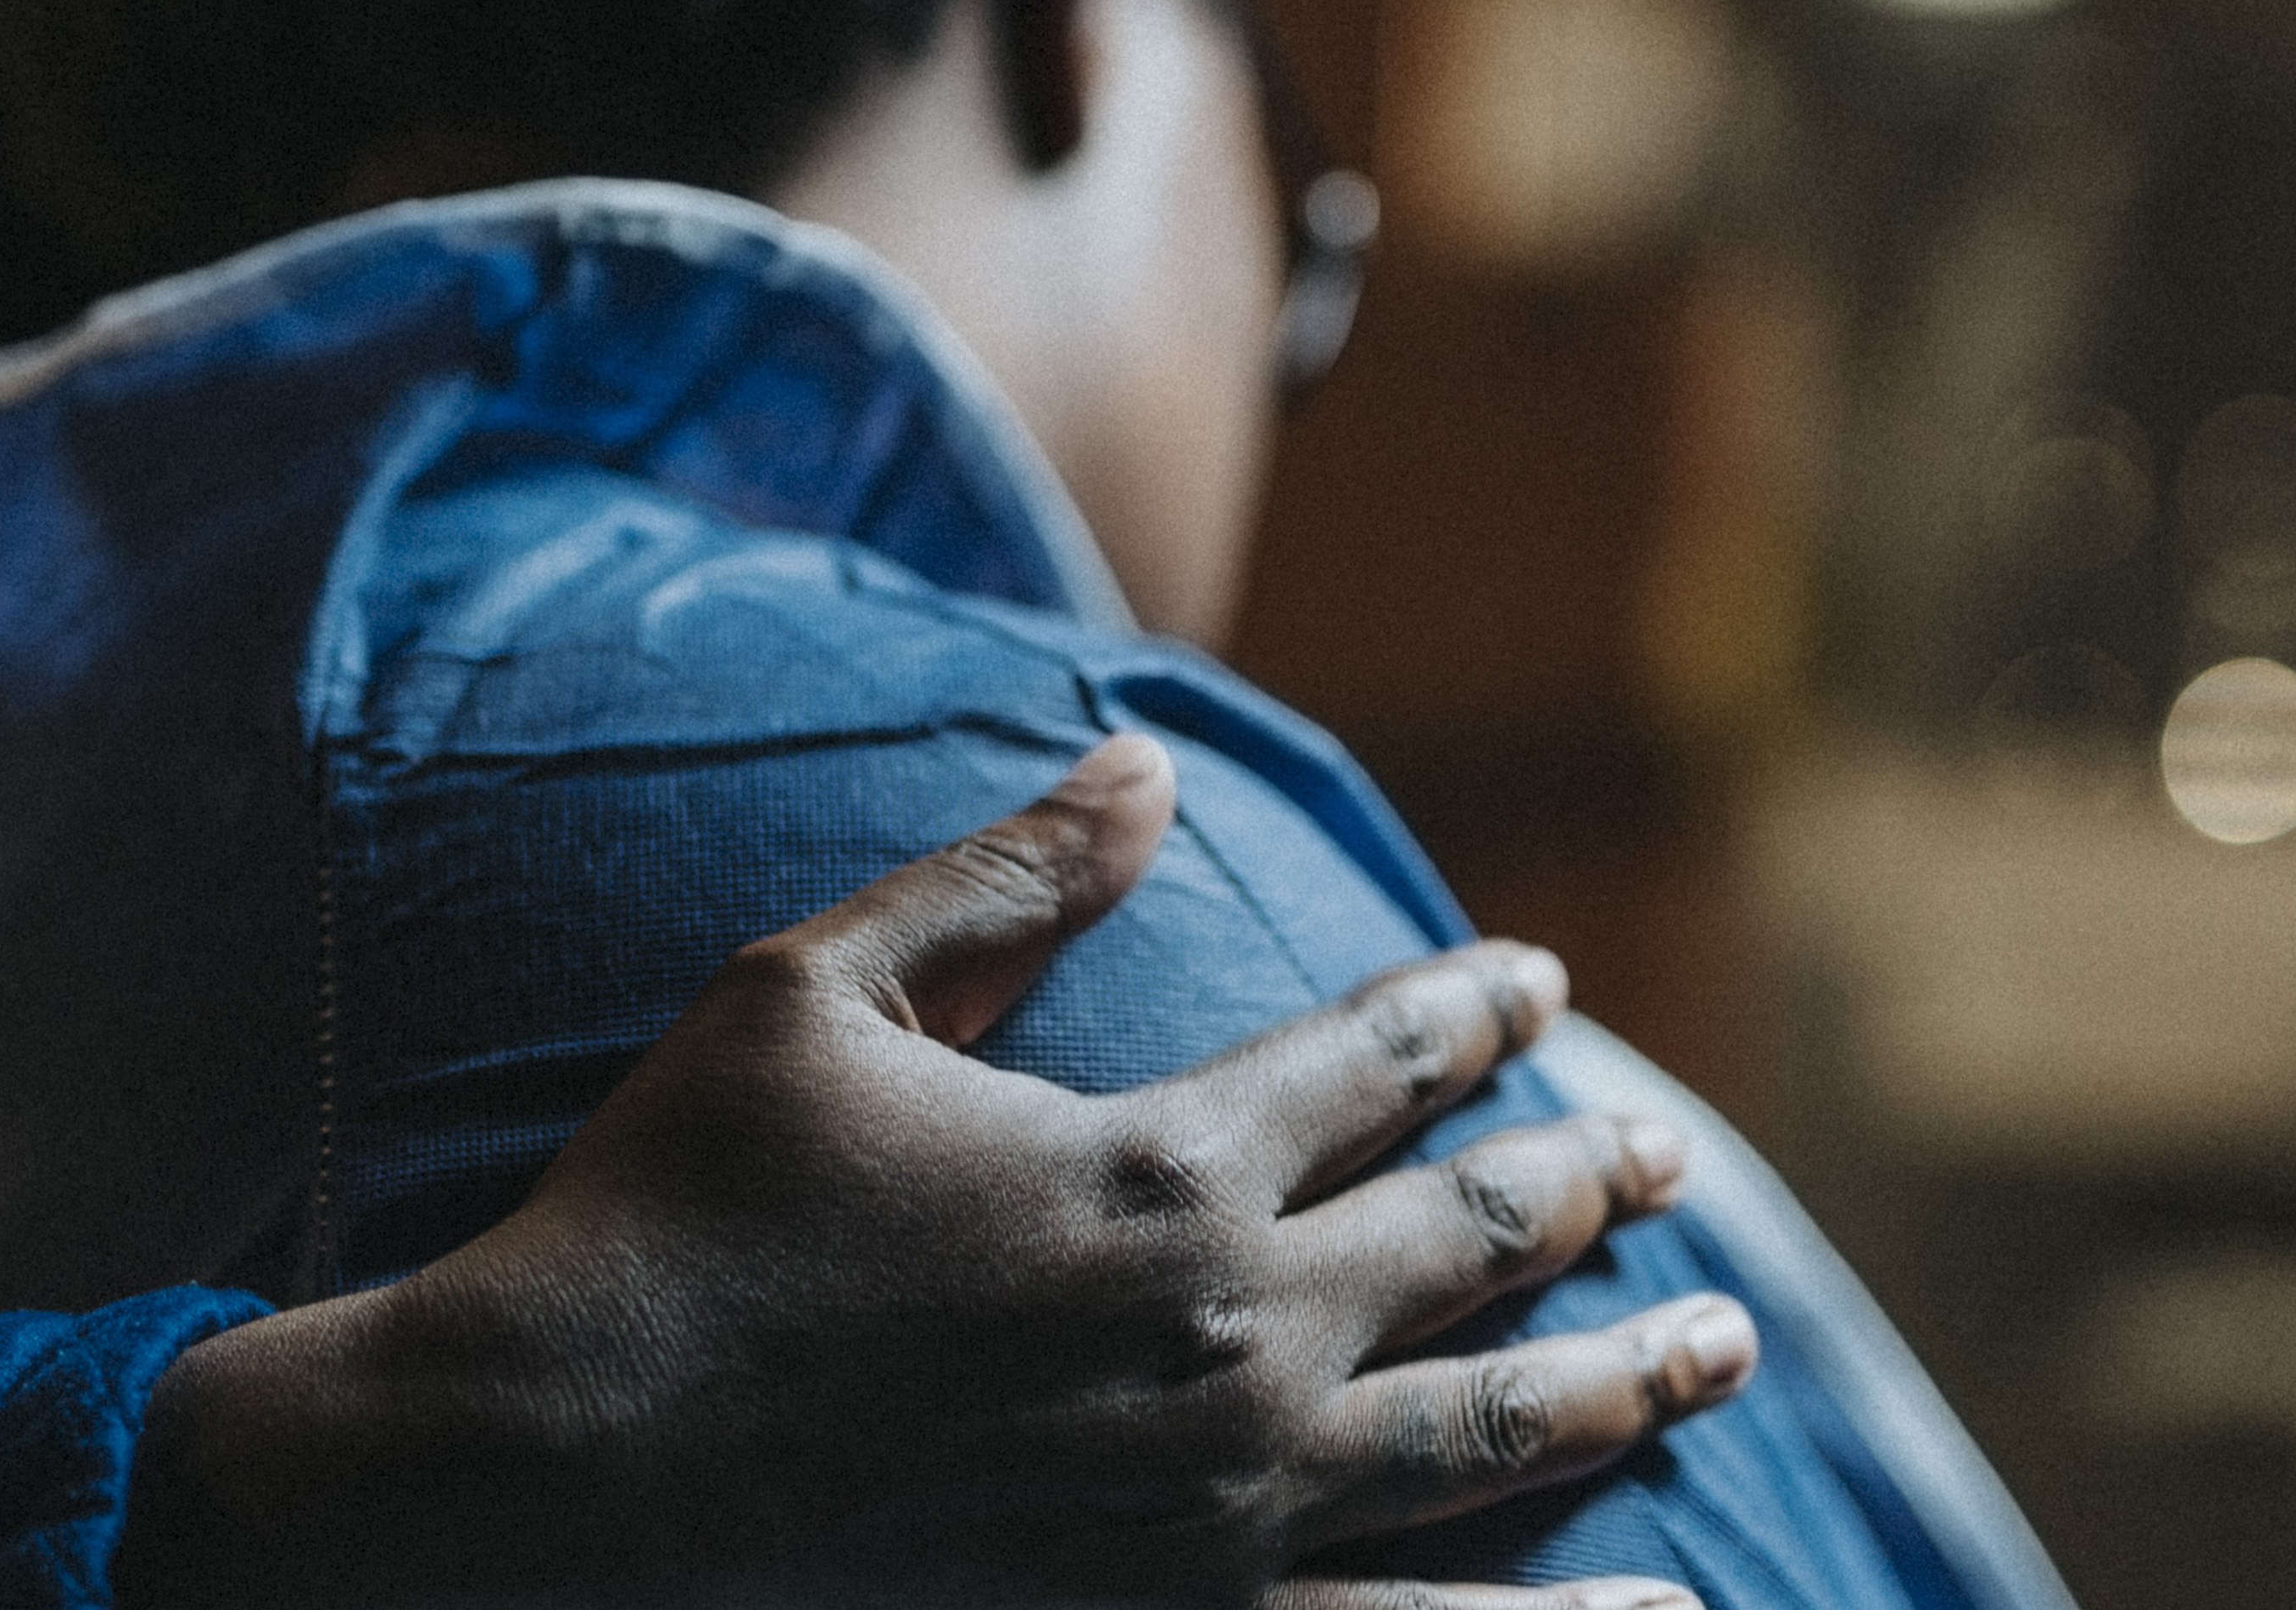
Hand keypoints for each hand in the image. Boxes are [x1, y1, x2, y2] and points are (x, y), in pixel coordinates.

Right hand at [120, 731, 1752, 1607]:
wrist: (571, 1465)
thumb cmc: (678, 1207)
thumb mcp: (817, 990)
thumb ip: (1002, 883)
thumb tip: (1147, 769)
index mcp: (1155, 1162)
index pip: (1380, 1061)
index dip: (1475, 1011)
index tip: (1542, 983)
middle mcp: (1226, 1334)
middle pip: (1472, 1242)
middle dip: (1586, 1184)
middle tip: (1668, 1160)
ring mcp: (1213, 1499)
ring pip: (1490, 1429)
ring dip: (1624, 1377)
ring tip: (1724, 1341)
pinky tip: (1669, 1608)